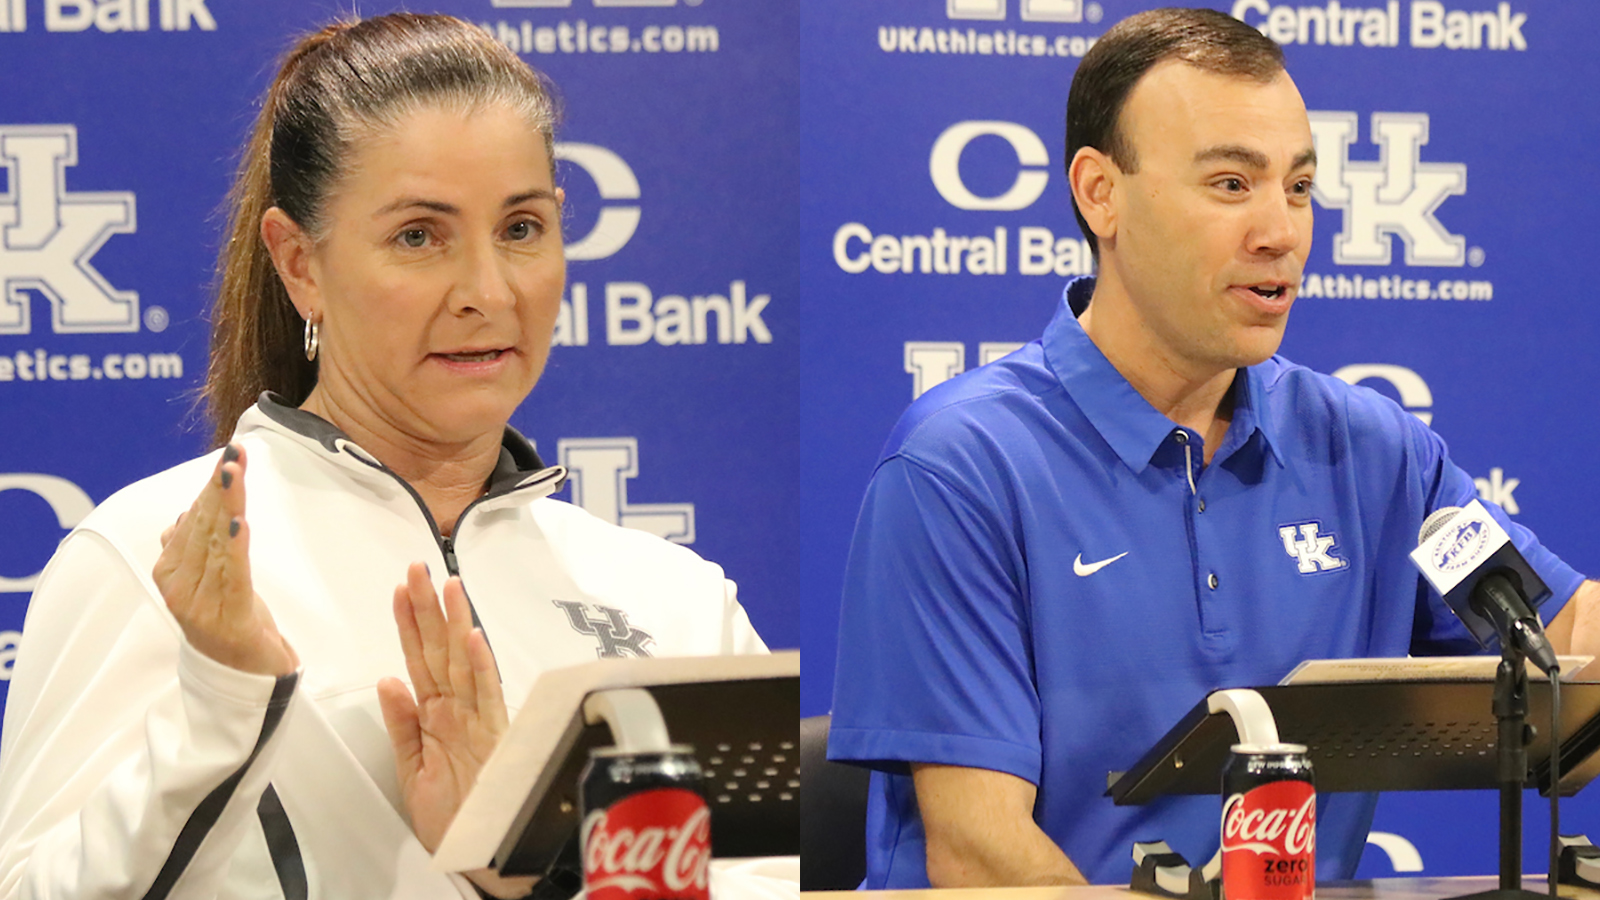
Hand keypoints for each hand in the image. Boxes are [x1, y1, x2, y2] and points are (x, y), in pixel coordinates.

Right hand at [152, 444, 298, 676]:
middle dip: (220, 487)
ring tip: (235, 474)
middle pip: (202, 526)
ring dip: (228, 505)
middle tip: (234, 454)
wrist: (242, 675)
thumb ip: (193, 546)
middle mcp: (179, 585)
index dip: (212, 487)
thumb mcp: (207, 578)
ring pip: (217, 543)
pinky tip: (242, 522)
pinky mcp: (229, 617)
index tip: (229, 456)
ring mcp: (201, 603)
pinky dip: (236, 546)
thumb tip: (184, 513)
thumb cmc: (226, 619)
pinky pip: (233, 574)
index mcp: (169, 572)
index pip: (192, 519)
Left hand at [377, 564, 532, 896]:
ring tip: (447, 586)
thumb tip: (388, 680)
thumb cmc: (453, 818)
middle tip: (418, 569)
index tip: (400, 590)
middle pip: (440, 652)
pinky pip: (488, 697)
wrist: (482, 857)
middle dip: (429, 609)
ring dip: (455, 624)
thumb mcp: (412, 772)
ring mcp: (478, 722)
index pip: (419, 661)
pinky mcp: (495, 738)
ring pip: (464, 664)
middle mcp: (458, 712)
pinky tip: (474, 639)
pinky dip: (482, 667)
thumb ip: (402, 726)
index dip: (409, 625)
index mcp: (437, 717)